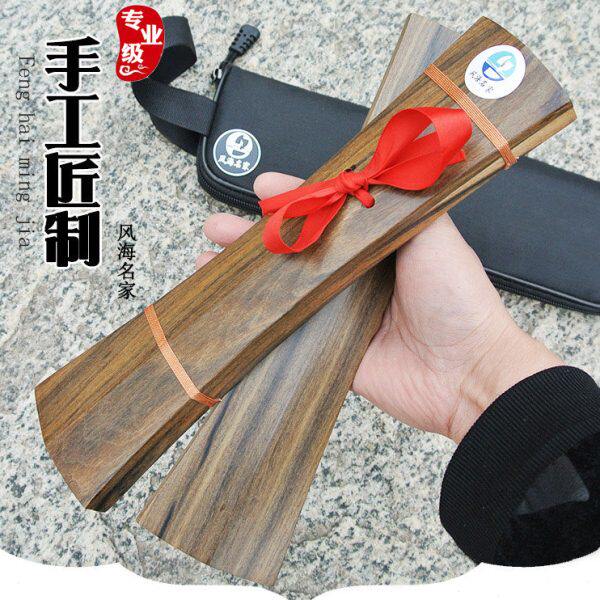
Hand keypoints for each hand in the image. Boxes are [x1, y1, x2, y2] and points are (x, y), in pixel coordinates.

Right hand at [197, 173, 562, 442]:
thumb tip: (369, 168)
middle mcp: (354, 276)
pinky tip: (232, 316)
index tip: (264, 188)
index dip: (292, 199)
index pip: (325, 213)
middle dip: (252, 239)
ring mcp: (340, 314)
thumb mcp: (432, 231)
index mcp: (376, 244)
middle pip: (294, 250)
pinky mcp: (330, 350)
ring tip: (207, 265)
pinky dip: (260, 325)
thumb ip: (397, 201)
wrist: (466, 372)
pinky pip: (290, 334)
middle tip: (217, 229)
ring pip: (284, 290)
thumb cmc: (456, 299)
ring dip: (246, 279)